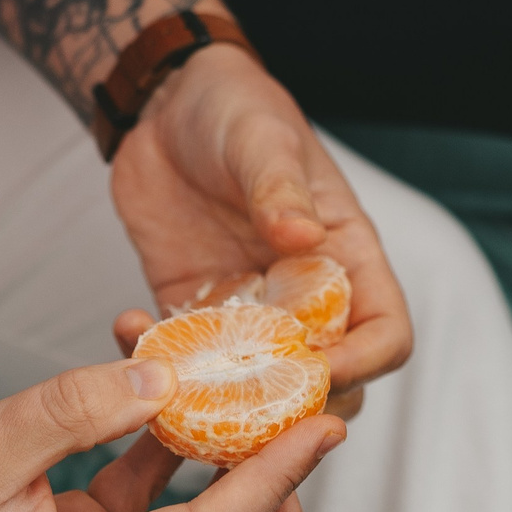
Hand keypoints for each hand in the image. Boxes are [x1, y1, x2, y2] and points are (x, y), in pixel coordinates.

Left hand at [107, 45, 410, 413]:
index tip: (314, 366)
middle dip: (297, 408)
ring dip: (224, 405)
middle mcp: (305, 295)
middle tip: (248, 405)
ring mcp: (249, 311)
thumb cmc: (234, 108)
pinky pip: (185, 362)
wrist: (165, 103)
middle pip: (331, 384)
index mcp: (346, 256)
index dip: (362, 363)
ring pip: (257, 390)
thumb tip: (302, 236)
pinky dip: (160, 365)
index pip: (385, 334)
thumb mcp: (262, 138)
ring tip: (182, 389)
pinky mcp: (191, 312)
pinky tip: (126, 330)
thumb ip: (280, 188)